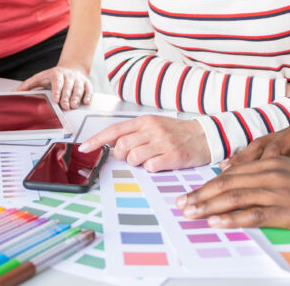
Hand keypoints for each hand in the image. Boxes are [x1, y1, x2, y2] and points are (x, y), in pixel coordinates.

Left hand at [14, 65, 91, 109]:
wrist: (71, 67)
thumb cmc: (53, 76)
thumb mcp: (39, 78)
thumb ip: (27, 86)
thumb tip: (13, 93)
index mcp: (56, 74)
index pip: (57, 82)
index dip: (57, 90)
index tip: (56, 100)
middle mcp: (68, 76)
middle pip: (68, 86)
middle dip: (67, 97)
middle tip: (65, 107)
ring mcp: (78, 79)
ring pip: (78, 88)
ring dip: (77, 97)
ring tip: (74, 106)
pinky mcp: (86, 83)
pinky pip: (89, 89)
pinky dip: (88, 95)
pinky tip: (86, 102)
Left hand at [78, 115, 209, 171]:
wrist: (206, 136)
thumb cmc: (177, 132)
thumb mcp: (154, 125)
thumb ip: (135, 132)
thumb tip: (112, 143)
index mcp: (145, 121)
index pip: (115, 130)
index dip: (97, 140)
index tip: (84, 148)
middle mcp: (152, 129)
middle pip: (121, 145)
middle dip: (120, 155)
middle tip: (130, 157)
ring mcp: (162, 142)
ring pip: (133, 157)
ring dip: (135, 163)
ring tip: (147, 159)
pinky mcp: (172, 156)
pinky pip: (150, 166)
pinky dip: (150, 168)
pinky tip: (158, 163)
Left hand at [175, 156, 289, 231]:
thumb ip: (271, 174)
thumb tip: (247, 183)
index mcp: (272, 164)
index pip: (232, 176)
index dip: (208, 185)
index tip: (191, 194)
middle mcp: (271, 175)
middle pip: (227, 185)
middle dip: (200, 196)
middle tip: (180, 205)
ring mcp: (279, 193)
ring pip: (235, 198)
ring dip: (208, 206)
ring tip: (190, 213)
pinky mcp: (288, 211)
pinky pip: (254, 215)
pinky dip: (232, 218)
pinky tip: (217, 222)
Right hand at [219, 122, 289, 171]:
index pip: (276, 147)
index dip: (263, 163)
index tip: (251, 176)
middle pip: (261, 145)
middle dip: (243, 160)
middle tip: (225, 172)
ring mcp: (288, 140)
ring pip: (259, 149)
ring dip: (242, 161)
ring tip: (224, 171)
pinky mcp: (288, 150)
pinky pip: (264, 156)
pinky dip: (250, 164)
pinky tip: (236, 172)